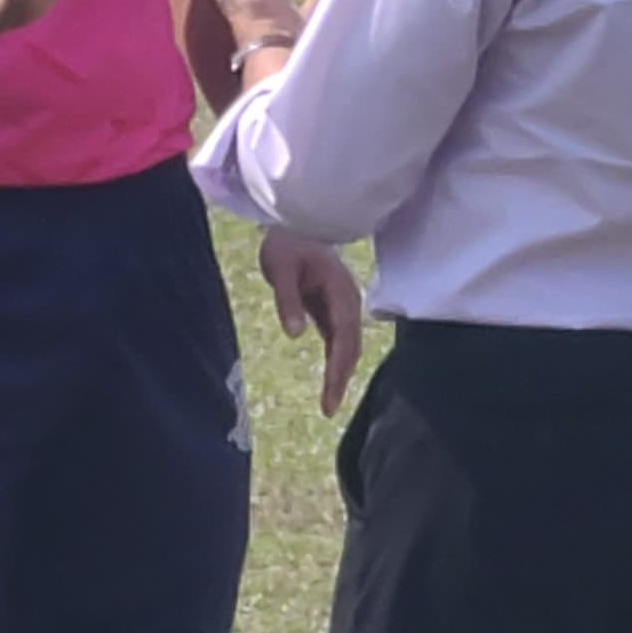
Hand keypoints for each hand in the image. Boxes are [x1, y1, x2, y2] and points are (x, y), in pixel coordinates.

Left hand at [260, 235, 366, 415]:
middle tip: (328, 409)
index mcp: (340, 291)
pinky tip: (331, 380)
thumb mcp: (281, 269)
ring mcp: (344, 305)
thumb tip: (295, 335)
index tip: (330, 394)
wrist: (297, 224)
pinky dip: (337, 360)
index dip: (338, 367)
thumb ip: (288, 300)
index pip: (343, 336)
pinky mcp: (334, 308)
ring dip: (341, 372)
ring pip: (348, 345)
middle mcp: (349, 300)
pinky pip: (340, 339)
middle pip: (351, 346)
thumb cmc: (286, 243)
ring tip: (329, 403)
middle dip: (341, 377)